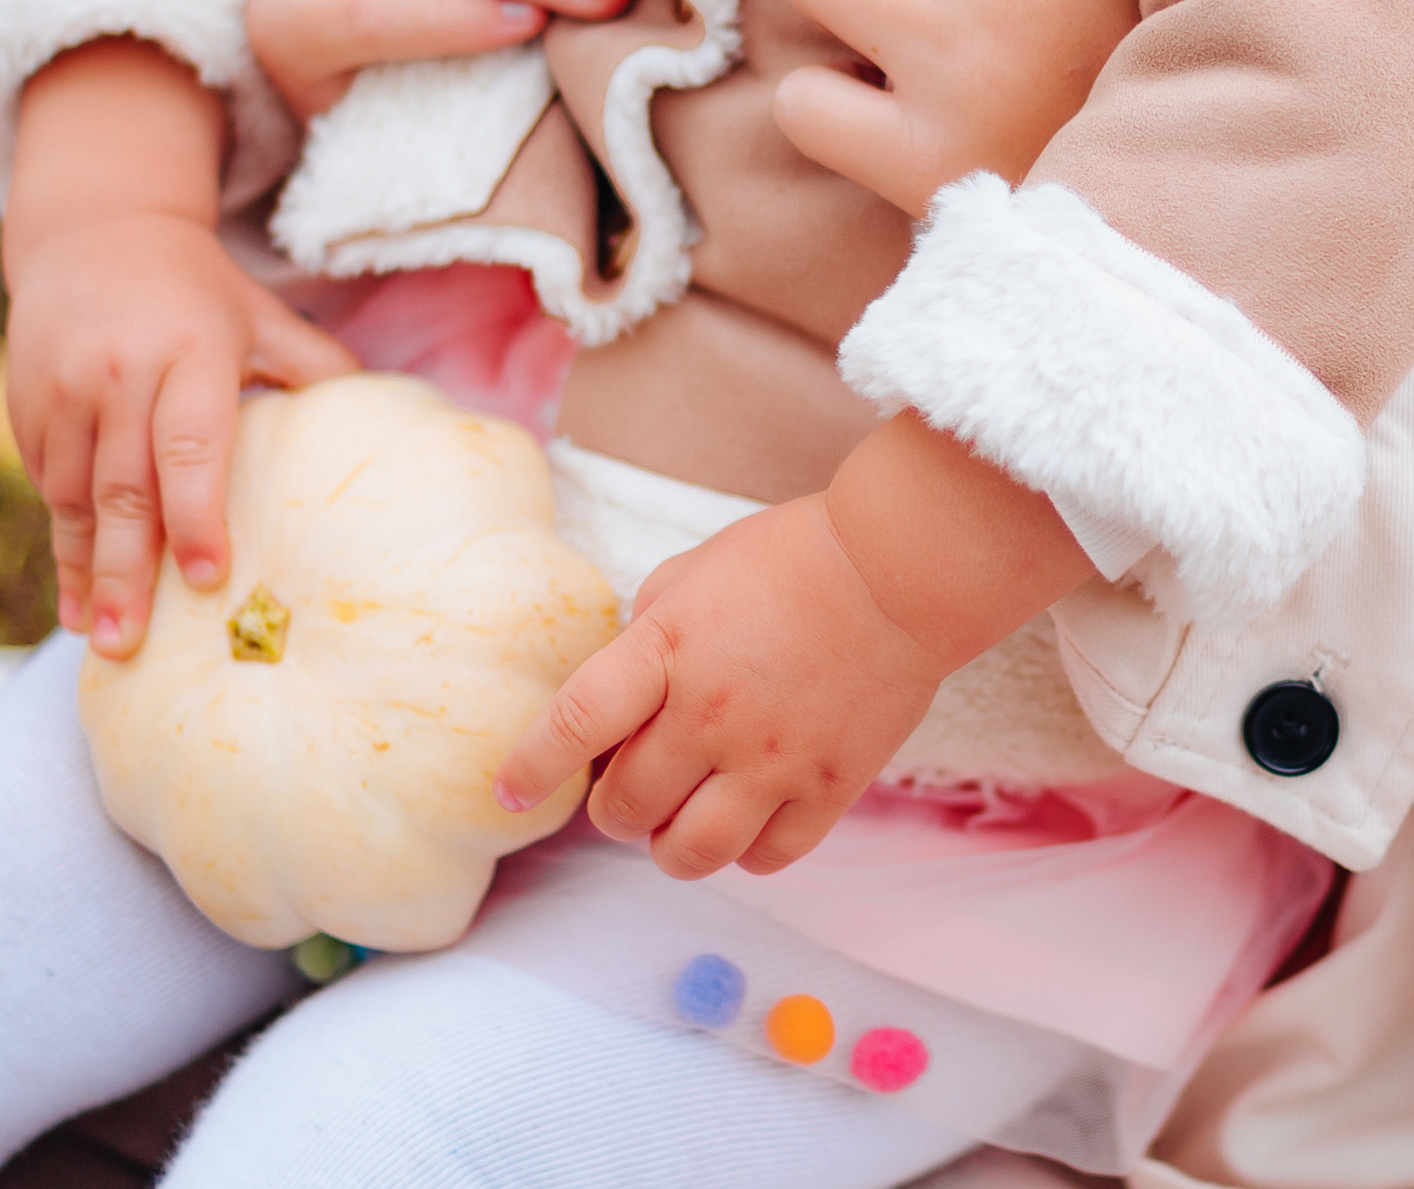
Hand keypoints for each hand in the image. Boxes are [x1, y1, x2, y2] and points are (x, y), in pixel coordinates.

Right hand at [3, 41, 355, 654]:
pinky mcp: (27, 408)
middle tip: (132, 644)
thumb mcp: (264, 317)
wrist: (98, 236)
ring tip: (102, 637)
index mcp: (193, 351)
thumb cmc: (202, 291)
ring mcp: (66, 393)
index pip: (193, 446)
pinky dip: (62, 544)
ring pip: (75, 497)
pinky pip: (46, 487)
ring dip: (86, 571)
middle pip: (124, 487)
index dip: (199, 515)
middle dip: (127, 571)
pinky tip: (78, 594)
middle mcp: (123, 375)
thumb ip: (318, 367)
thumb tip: (391, 416)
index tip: (209, 577)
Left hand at [495, 413, 1092, 874]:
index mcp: (670, 649)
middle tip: (631, 786)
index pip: (576, 724)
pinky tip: (749, 816)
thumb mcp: (696, 572)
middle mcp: (713, 713)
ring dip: (669, 845)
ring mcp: (774, 758)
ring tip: (683, 817)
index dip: (532, 767)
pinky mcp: (831, 787)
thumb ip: (648, 636)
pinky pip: (766, 858)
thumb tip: (618, 701)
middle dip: (613, 806)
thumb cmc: (796, 556)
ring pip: (688, 854)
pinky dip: (745, 849)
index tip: (510, 791)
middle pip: (623, 807)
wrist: (903, 568)